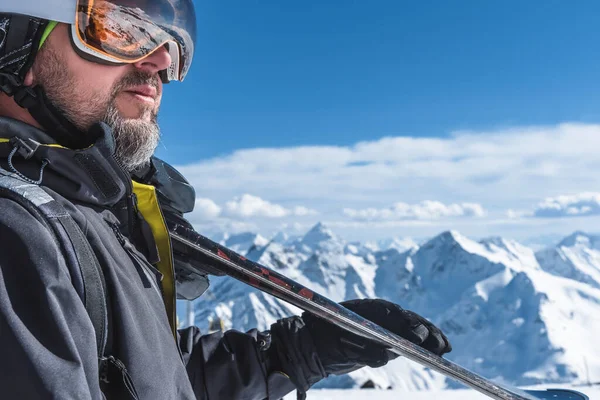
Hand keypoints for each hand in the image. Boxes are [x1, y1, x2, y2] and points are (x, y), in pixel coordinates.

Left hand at [301, 298, 451, 374]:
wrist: (316, 344)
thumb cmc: (325, 338)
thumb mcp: (340, 345)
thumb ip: (363, 350)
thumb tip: (384, 355)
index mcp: (368, 309)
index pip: (392, 313)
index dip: (407, 323)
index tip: (418, 334)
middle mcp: (381, 316)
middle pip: (408, 320)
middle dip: (425, 331)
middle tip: (437, 345)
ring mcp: (387, 326)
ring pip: (414, 328)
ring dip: (431, 337)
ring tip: (445, 348)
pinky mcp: (389, 339)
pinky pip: (412, 339)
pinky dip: (428, 344)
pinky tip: (442, 350)